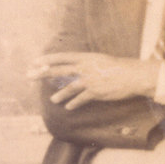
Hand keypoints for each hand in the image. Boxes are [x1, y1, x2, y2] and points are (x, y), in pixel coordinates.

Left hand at [29, 52, 159, 109]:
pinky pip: (80, 99)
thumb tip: (77, 69)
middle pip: (59, 70)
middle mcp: (85, 68)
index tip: (35, 61)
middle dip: (42, 73)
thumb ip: (89, 65)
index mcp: (87, 57)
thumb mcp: (103, 60)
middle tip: (29, 75)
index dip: (47, 59)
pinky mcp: (95, 92)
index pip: (62, 57)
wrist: (135, 76)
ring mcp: (89, 80)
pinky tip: (69, 107)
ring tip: (53, 100)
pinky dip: (74, 103)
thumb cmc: (122, 67)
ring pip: (68, 88)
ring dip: (59, 95)